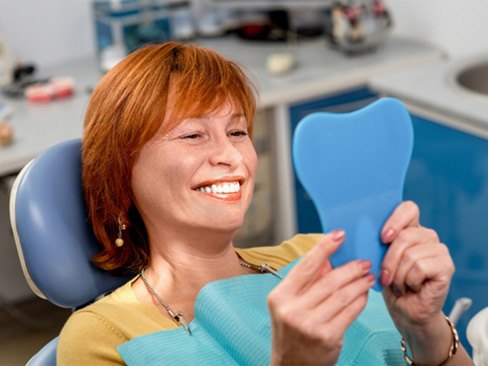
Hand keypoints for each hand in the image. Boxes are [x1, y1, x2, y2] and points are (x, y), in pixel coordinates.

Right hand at [267, 231, 374, 365]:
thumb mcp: (290, 305)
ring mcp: (310, 325)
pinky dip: (360, 300)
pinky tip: (365, 294)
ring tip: (368, 276)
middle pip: (328, 280)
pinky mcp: (327, 338)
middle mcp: (292, 310)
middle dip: (350, 268)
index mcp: (280, 296)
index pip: (305, 266)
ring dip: (359, 283)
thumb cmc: (292, 332)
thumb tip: (329, 259)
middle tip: (364, 261)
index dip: (324, 247)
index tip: (339, 234)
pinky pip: (350, 312)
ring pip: (342, 295)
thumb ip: (306, 283)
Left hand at [380, 201, 453, 324]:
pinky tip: (412, 287)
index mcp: (410, 228)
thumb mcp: (378, 259)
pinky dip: (410, 281)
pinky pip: (420, 267)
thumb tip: (360, 233)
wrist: (405, 311)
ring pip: (411, 254)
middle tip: (385, 276)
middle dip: (389, 260)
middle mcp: (427, 235)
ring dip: (398, 275)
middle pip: (405, 236)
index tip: (383, 238)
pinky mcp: (446, 266)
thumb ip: (376, 243)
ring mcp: (439, 250)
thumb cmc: (390, 284)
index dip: (395, 220)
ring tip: (399, 284)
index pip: (408, 209)